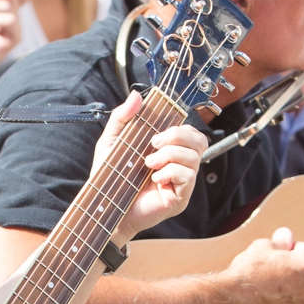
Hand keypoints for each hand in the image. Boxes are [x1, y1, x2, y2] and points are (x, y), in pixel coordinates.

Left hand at [95, 91, 207, 239]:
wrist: (104, 208)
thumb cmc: (109, 178)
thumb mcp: (111, 142)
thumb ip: (122, 117)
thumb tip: (137, 96)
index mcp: (167, 151)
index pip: (189, 131)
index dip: (179, 126)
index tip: (156, 130)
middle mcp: (178, 165)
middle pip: (199, 140)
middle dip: (177, 136)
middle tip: (153, 144)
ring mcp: (181, 182)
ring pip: (194, 157)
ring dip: (169, 155)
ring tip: (148, 164)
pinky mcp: (180, 198)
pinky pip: (187, 176)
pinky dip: (169, 172)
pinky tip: (154, 179)